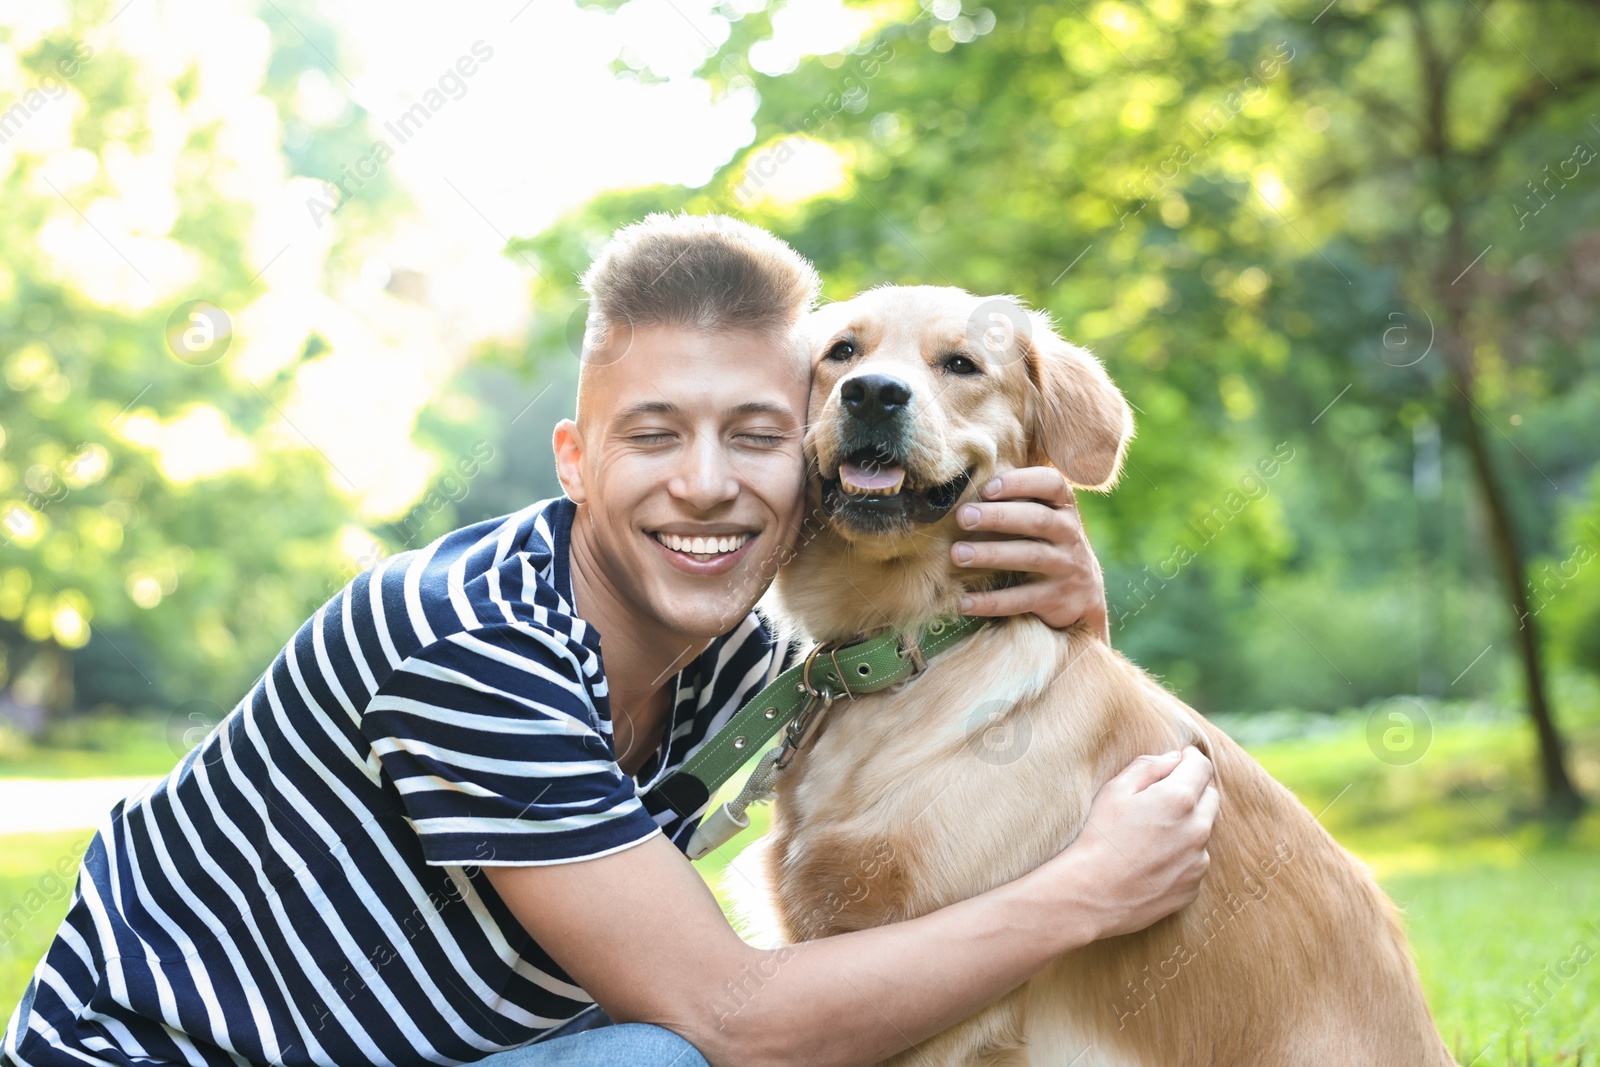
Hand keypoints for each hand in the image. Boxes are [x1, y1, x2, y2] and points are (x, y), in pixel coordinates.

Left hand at [950, 466, 1109, 640]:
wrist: (1084, 597)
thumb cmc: (1048, 546)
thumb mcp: (1044, 520)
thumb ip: (1016, 504)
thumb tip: (963, 493)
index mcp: (1063, 508)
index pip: (1051, 484)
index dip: (1020, 483)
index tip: (987, 488)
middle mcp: (1069, 534)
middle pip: (1036, 519)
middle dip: (998, 516)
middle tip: (963, 516)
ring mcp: (1066, 567)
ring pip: (1030, 557)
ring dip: (991, 554)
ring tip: (957, 554)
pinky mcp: (1056, 599)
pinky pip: (1021, 600)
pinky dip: (991, 601)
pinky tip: (964, 602)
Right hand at [1047, 747, 1217, 939]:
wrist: (1092, 893)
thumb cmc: (1100, 837)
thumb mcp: (1115, 790)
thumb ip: (1148, 766)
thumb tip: (1174, 758)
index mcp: (1179, 798)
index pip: (1202, 766)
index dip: (1189, 759)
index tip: (1179, 760)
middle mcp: (1198, 828)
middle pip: (1210, 796)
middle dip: (1191, 791)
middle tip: (1160, 799)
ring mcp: (1199, 860)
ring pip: (1202, 830)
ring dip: (1187, 825)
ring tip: (1151, 836)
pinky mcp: (1194, 886)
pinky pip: (1195, 861)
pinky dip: (1182, 855)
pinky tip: (1152, 861)